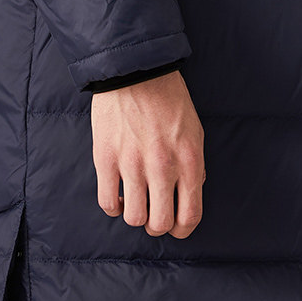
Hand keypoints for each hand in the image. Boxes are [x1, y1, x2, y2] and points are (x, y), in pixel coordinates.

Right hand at [90, 71, 204, 237]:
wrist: (137, 71)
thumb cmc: (169, 100)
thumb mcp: (195, 131)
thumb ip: (194, 165)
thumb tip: (191, 192)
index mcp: (189, 161)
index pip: (190, 215)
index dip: (183, 229)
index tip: (176, 228)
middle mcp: (162, 168)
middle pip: (159, 224)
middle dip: (158, 226)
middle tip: (154, 216)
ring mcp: (132, 164)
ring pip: (134, 218)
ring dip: (135, 215)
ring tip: (135, 202)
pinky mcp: (106, 159)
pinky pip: (108, 202)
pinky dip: (113, 206)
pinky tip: (117, 195)